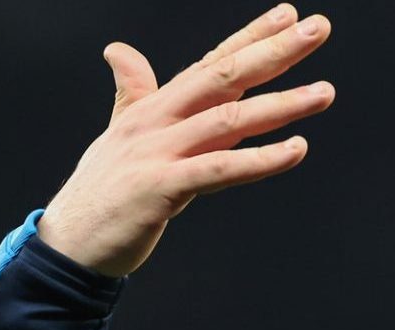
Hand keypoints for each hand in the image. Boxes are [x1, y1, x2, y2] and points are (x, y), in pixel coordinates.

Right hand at [36, 5, 335, 277]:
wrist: (69, 241)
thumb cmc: (103, 190)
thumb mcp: (121, 134)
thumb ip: (133, 93)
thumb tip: (119, 51)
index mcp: (155, 106)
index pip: (211, 62)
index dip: (250, 36)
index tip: (289, 14)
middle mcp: (158, 120)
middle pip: (224, 76)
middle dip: (274, 51)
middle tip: (318, 28)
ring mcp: (158, 152)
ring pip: (228, 119)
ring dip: (281, 105)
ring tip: (325, 92)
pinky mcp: (161, 188)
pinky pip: (219, 169)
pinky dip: (260, 160)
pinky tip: (296, 149)